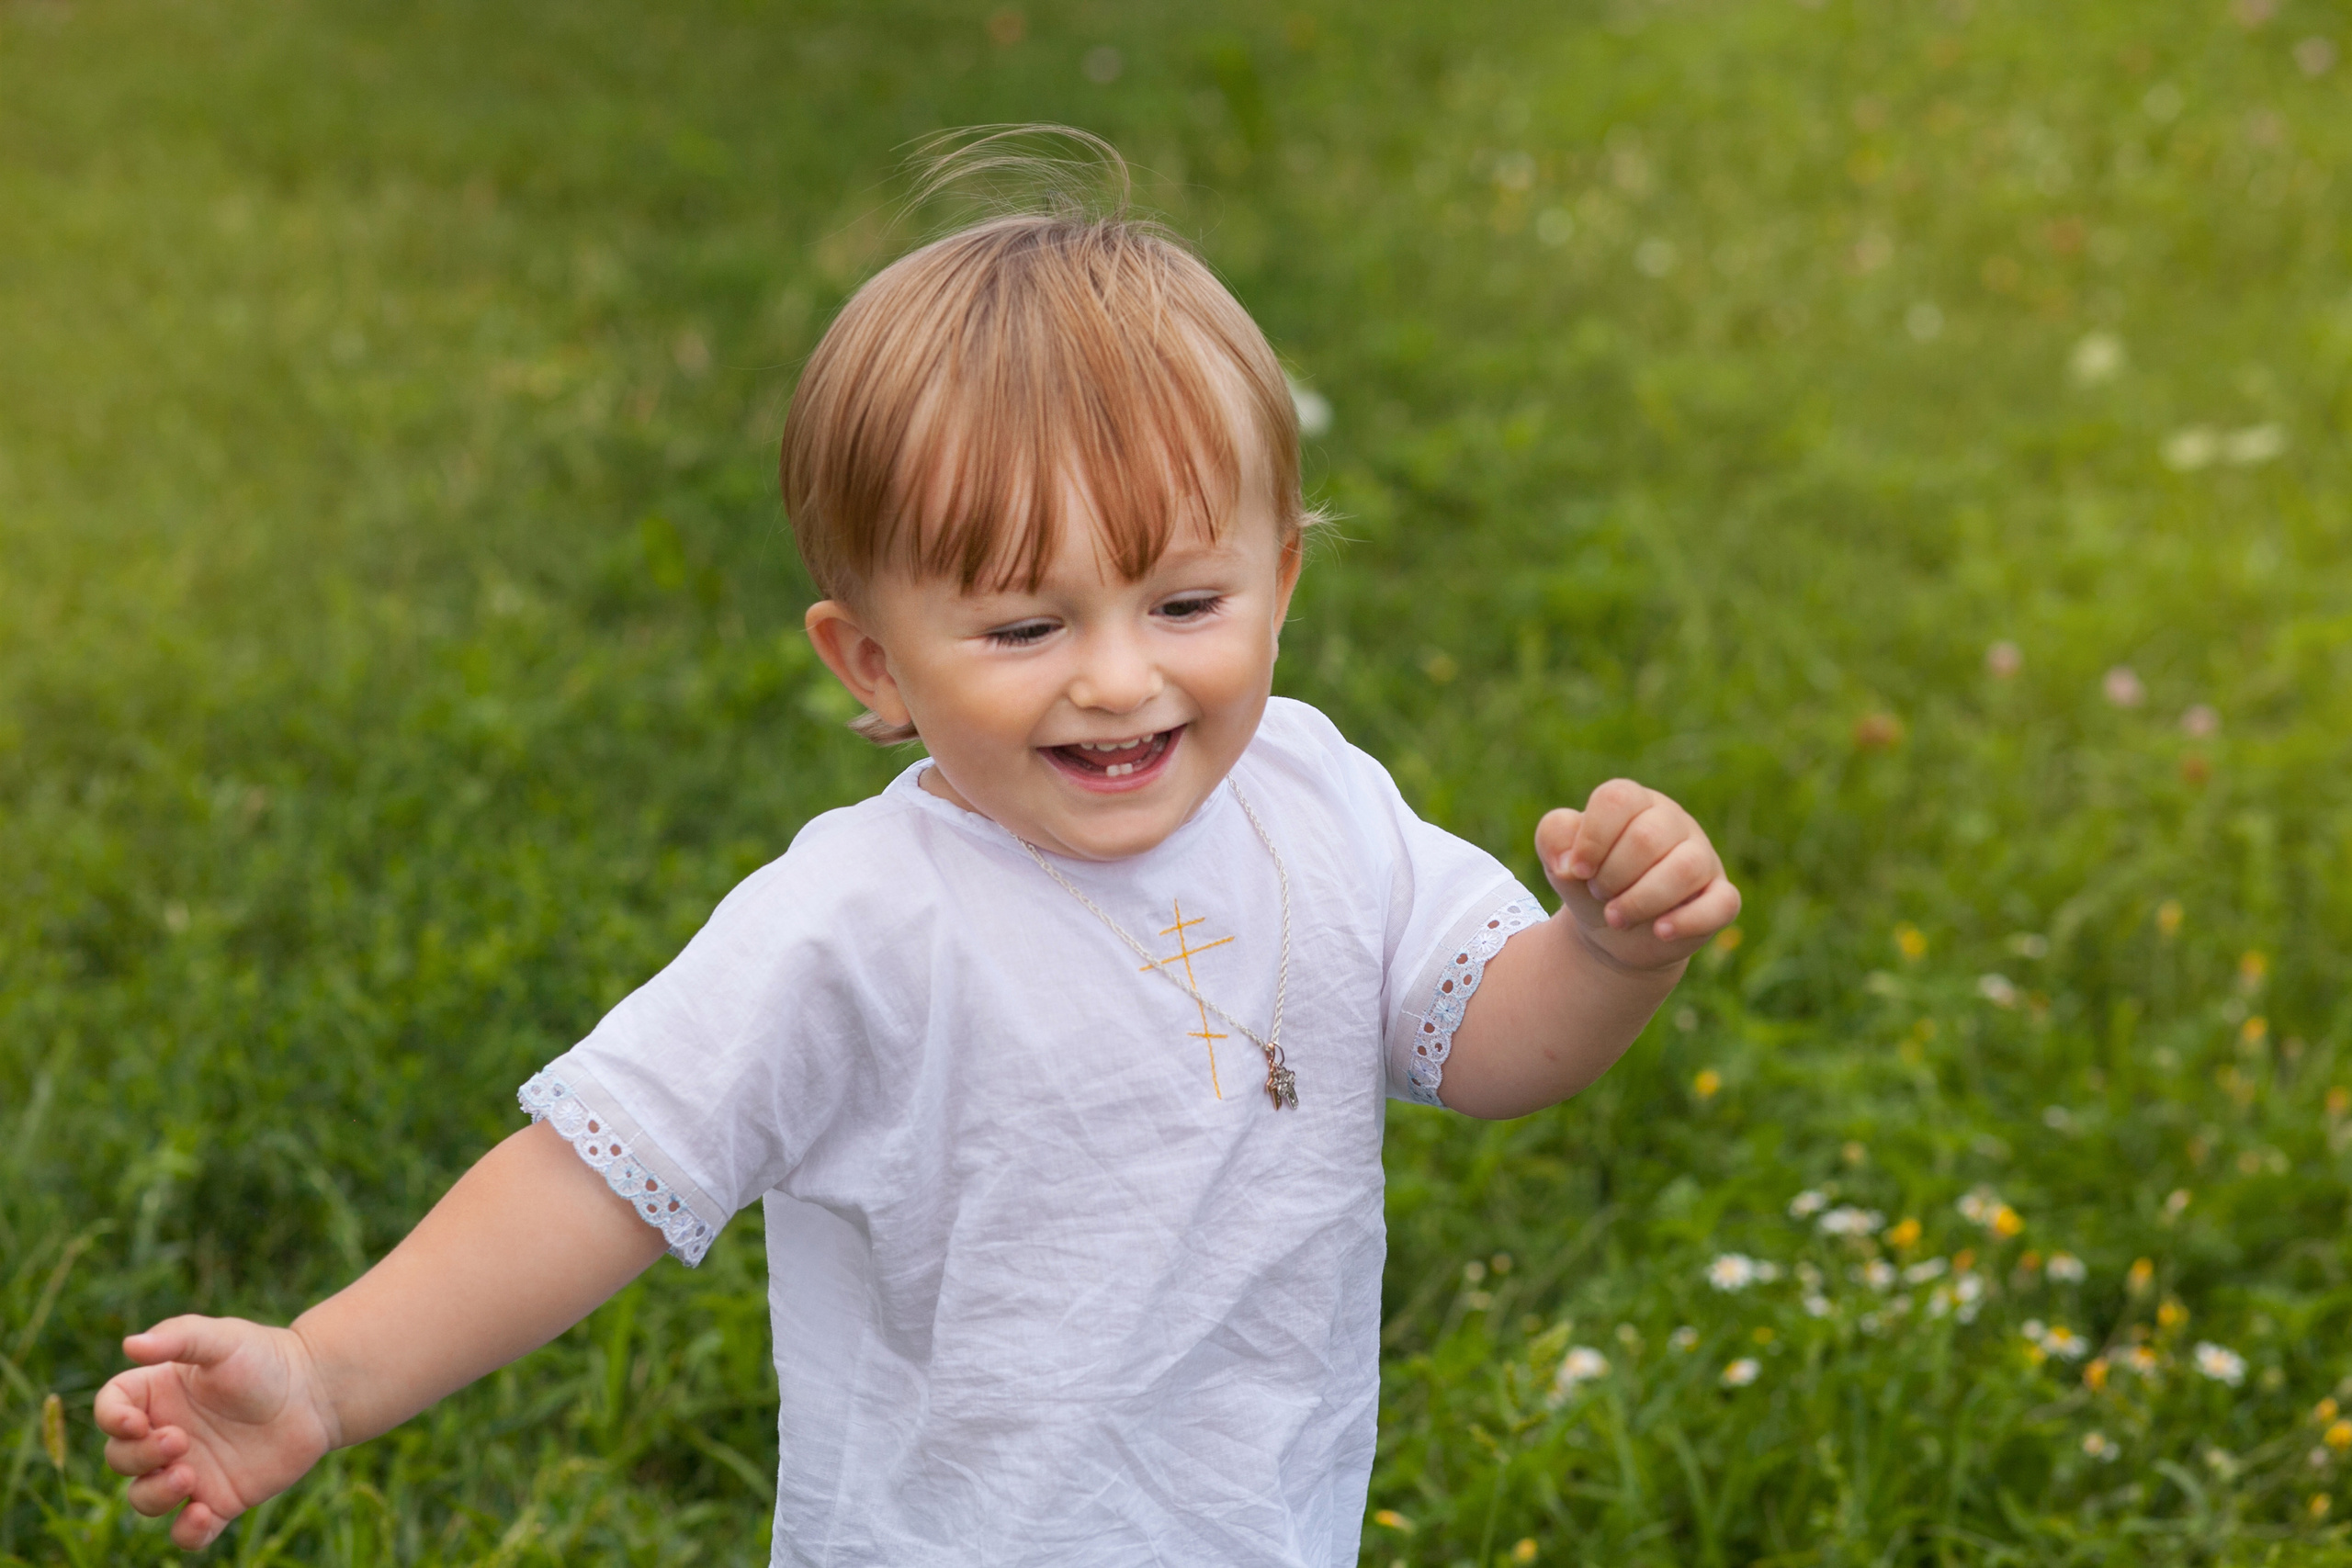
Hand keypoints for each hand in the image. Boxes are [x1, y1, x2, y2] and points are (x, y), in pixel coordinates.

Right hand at [95, 1316, 339, 1550]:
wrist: (316, 1391)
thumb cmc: (265, 1359)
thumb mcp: (224, 1339)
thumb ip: (179, 1337)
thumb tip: (130, 1344)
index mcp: (157, 1395)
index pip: (110, 1410)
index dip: (112, 1420)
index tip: (135, 1422)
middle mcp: (165, 1435)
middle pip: (120, 1458)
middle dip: (139, 1456)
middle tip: (180, 1440)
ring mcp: (189, 1471)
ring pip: (144, 1498)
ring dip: (155, 1494)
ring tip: (189, 1475)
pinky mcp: (218, 1500)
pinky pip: (187, 1532)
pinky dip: (187, 1533)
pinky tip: (202, 1515)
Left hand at [1537, 778, 1739, 970]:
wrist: (1612, 930)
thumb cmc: (1589, 881)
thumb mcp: (1562, 858)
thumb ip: (1553, 837)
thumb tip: (1571, 861)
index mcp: (1635, 803)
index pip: (1617, 799)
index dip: (1591, 839)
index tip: (1576, 871)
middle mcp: (1673, 822)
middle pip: (1648, 837)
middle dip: (1613, 875)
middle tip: (1599, 894)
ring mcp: (1702, 857)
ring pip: (1686, 867)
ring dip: (1642, 899)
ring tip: (1617, 918)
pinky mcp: (1720, 896)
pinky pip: (1722, 903)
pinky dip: (1688, 920)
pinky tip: (1659, 931)